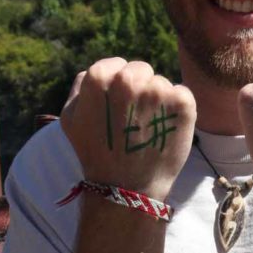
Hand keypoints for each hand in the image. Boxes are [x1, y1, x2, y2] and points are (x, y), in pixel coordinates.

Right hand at [61, 58, 196, 200]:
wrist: (127, 187)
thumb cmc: (95, 154)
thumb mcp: (70, 118)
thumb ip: (80, 86)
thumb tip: (94, 71)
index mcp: (99, 77)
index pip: (117, 65)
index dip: (118, 87)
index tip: (118, 109)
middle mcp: (129, 79)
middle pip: (141, 70)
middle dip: (139, 89)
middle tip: (134, 121)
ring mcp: (157, 90)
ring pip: (161, 83)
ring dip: (158, 102)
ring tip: (148, 130)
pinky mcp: (182, 103)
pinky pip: (182, 94)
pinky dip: (176, 111)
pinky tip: (164, 130)